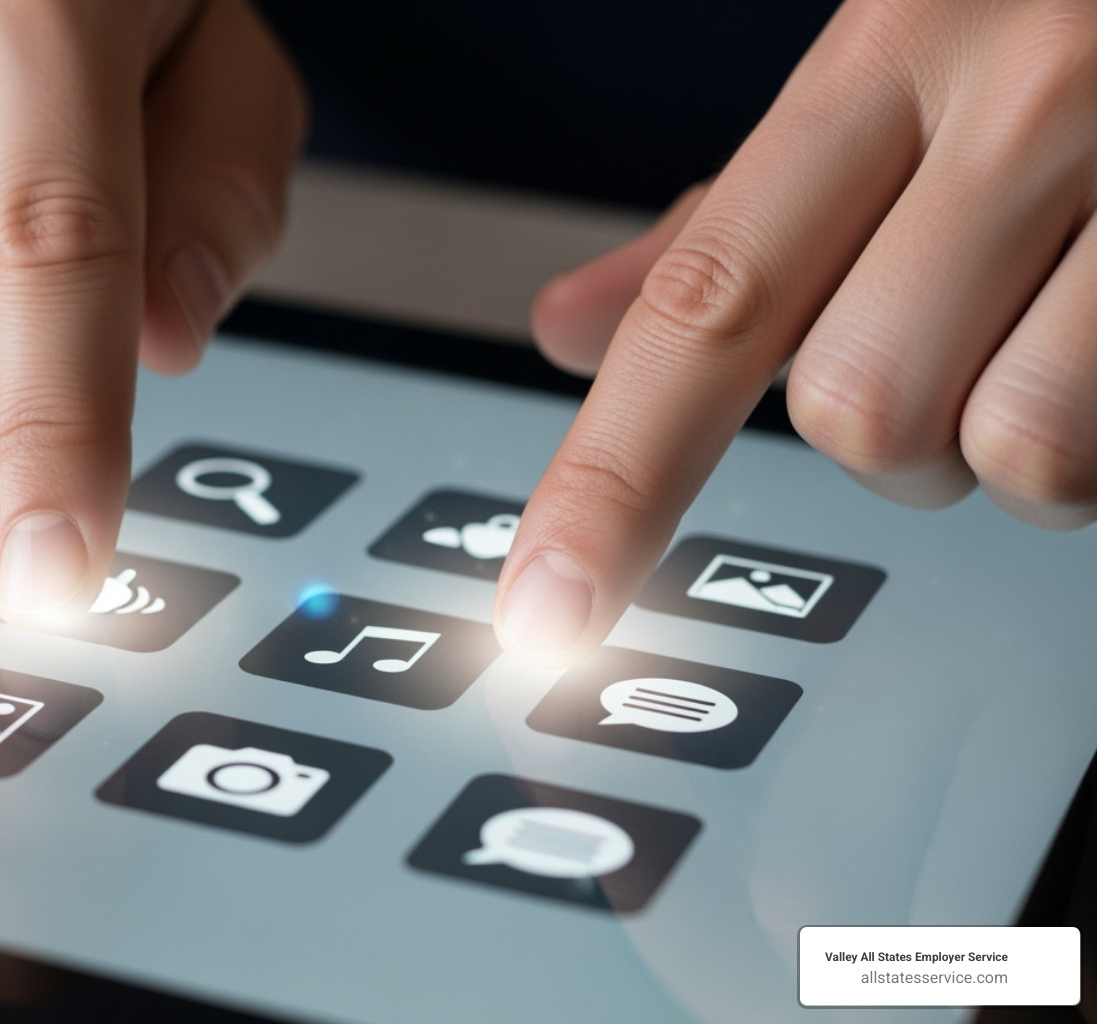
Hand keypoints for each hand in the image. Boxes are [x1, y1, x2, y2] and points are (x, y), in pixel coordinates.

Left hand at [499, 0, 1096, 663]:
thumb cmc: (1055, 12)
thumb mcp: (883, 75)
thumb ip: (730, 224)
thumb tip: (572, 332)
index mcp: (884, 54)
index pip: (704, 308)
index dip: (610, 480)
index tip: (547, 604)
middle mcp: (1018, 100)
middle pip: (860, 412)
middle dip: (891, 434)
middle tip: (950, 343)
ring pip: (1015, 452)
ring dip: (1015, 447)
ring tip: (1057, 337)